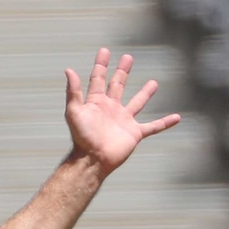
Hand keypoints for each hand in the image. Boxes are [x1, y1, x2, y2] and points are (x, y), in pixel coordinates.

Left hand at [65, 48, 180, 177]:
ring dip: (145, 93)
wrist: (93, 159)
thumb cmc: (82, 137)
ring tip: (153, 83)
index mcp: (96, 102)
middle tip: (128, 58)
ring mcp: (123, 120)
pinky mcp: (134, 133)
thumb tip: (69, 70)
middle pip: (117, 85)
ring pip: (137, 103)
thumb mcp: (74, 112)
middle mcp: (110, 109)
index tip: (104, 50)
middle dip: (122, 72)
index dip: (101, 65)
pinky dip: (164, 123)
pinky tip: (176, 118)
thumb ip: (73, 91)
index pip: (99, 78)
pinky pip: (153, 127)